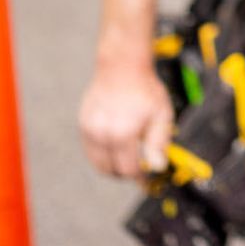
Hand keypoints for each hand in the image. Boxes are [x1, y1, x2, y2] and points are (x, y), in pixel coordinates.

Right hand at [78, 60, 173, 178]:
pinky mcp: (82, 125)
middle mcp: (102, 134)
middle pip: (110, 170)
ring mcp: (89, 130)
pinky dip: (102, 154)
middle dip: (124, 173)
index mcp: (123, 133)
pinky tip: (115, 145)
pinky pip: (91, 151)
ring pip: (98, 163)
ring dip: (111, 166)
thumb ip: (158, 144)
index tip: (145, 178)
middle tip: (137, 168)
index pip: (127, 169)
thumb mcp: (161, 115)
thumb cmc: (144, 89)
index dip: (138, 177)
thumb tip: (157, 167)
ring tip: (126, 158)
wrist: (122, 67)